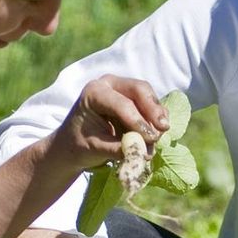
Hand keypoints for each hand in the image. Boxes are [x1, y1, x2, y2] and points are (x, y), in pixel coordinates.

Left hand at [50, 75, 170, 171]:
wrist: (73, 145)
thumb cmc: (79, 145)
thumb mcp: (95, 149)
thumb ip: (117, 149)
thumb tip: (144, 152)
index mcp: (94, 92)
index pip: (121, 103)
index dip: (138, 121)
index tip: (150, 138)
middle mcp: (110, 85)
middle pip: (139, 90)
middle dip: (153, 110)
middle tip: (164, 129)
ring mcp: (123, 89)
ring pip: (148, 97)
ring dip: (157, 117)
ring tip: (157, 138)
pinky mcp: (134, 99)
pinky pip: (151, 105)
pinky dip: (156, 119)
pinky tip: (158, 133)